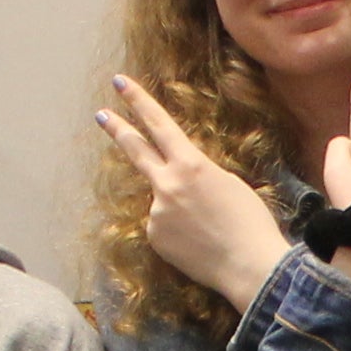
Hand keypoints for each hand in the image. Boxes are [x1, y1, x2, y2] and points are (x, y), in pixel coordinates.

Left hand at [95, 77, 284, 307]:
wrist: (249, 266)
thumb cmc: (250, 223)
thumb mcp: (228, 183)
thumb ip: (197, 173)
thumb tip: (179, 179)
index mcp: (191, 164)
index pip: (159, 124)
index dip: (139, 101)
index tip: (120, 84)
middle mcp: (167, 184)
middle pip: (136, 149)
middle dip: (118, 128)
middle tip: (101, 114)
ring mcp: (157, 212)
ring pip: (162, 200)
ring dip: (179, 208)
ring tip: (208, 228)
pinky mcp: (154, 237)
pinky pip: (163, 227)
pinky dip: (178, 232)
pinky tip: (198, 243)